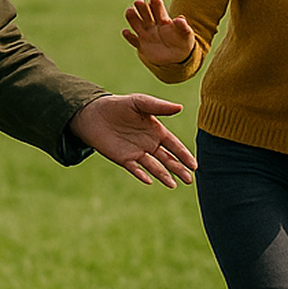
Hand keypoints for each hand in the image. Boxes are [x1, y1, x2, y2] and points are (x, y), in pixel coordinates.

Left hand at [67, 94, 196, 185]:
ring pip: (154, 167)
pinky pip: (135, 169)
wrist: (93, 114)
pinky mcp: (123, 159)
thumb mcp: (139, 102)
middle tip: (189, 180)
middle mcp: (149, 144)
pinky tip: (149, 181)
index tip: (194, 165)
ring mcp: (137, 153)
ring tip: (173, 185)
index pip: (174, 145)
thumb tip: (180, 107)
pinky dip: (141, 175)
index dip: (184, 155)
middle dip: (179, 169)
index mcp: (157, 131)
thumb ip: (159, 106)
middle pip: (168, 159)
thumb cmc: (119, 105)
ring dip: (164, 176)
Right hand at [122, 0, 194, 67]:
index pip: (159, 11)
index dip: (157, 5)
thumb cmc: (182, 42)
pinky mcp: (142, 46)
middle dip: (143, 8)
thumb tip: (180, 19)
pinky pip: (134, 40)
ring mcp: (146, 35)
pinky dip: (129, 36)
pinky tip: (125, 31)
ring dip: (133, 18)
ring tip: (129, 10)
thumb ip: (183, 27)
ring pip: (137, 25)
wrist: (176, 58)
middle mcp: (153, 26)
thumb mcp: (186, 35)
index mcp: (164, 21)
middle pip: (146, 15)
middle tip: (139, 1)